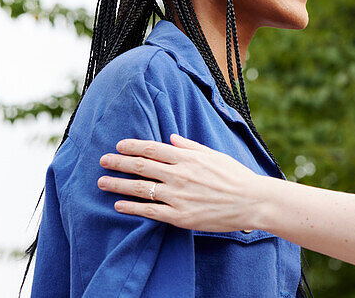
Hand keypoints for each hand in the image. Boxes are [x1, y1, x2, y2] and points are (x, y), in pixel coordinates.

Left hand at [97, 133, 265, 231]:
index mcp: (188, 157)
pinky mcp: (180, 217)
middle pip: (141, 166)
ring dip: (118, 184)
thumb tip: (171, 139)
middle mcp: (180, 174)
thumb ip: (190, 146)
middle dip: (118, 163)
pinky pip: (149, 211)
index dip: (132, 146)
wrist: (252, 201)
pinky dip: (131, 207)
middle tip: (102, 161)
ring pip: (141, 188)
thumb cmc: (236, 176)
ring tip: (102, 183)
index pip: (152, 149)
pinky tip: (118, 205)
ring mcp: (178, 196)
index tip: (118, 146)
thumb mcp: (214, 154)